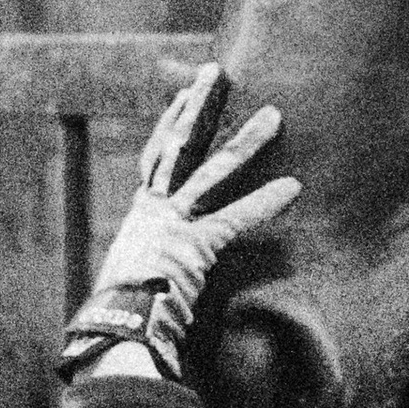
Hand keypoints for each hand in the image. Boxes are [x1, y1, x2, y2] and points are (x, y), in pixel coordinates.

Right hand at [85, 66, 295, 374]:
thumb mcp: (136, 285)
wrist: (115, 335)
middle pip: (178, 147)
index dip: (168, 126)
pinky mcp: (193, 247)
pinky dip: (264, 203)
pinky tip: (293, 186)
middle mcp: (153, 211)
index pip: (156, 161)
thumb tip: (154, 280)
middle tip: (215, 72)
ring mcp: (173, 225)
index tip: (181, 96)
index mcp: (141, 218)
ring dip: (246, 142)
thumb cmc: (125, 319)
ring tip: (274, 115)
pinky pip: (234, 219)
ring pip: (212, 171)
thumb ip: (151, 271)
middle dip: (198, 108)